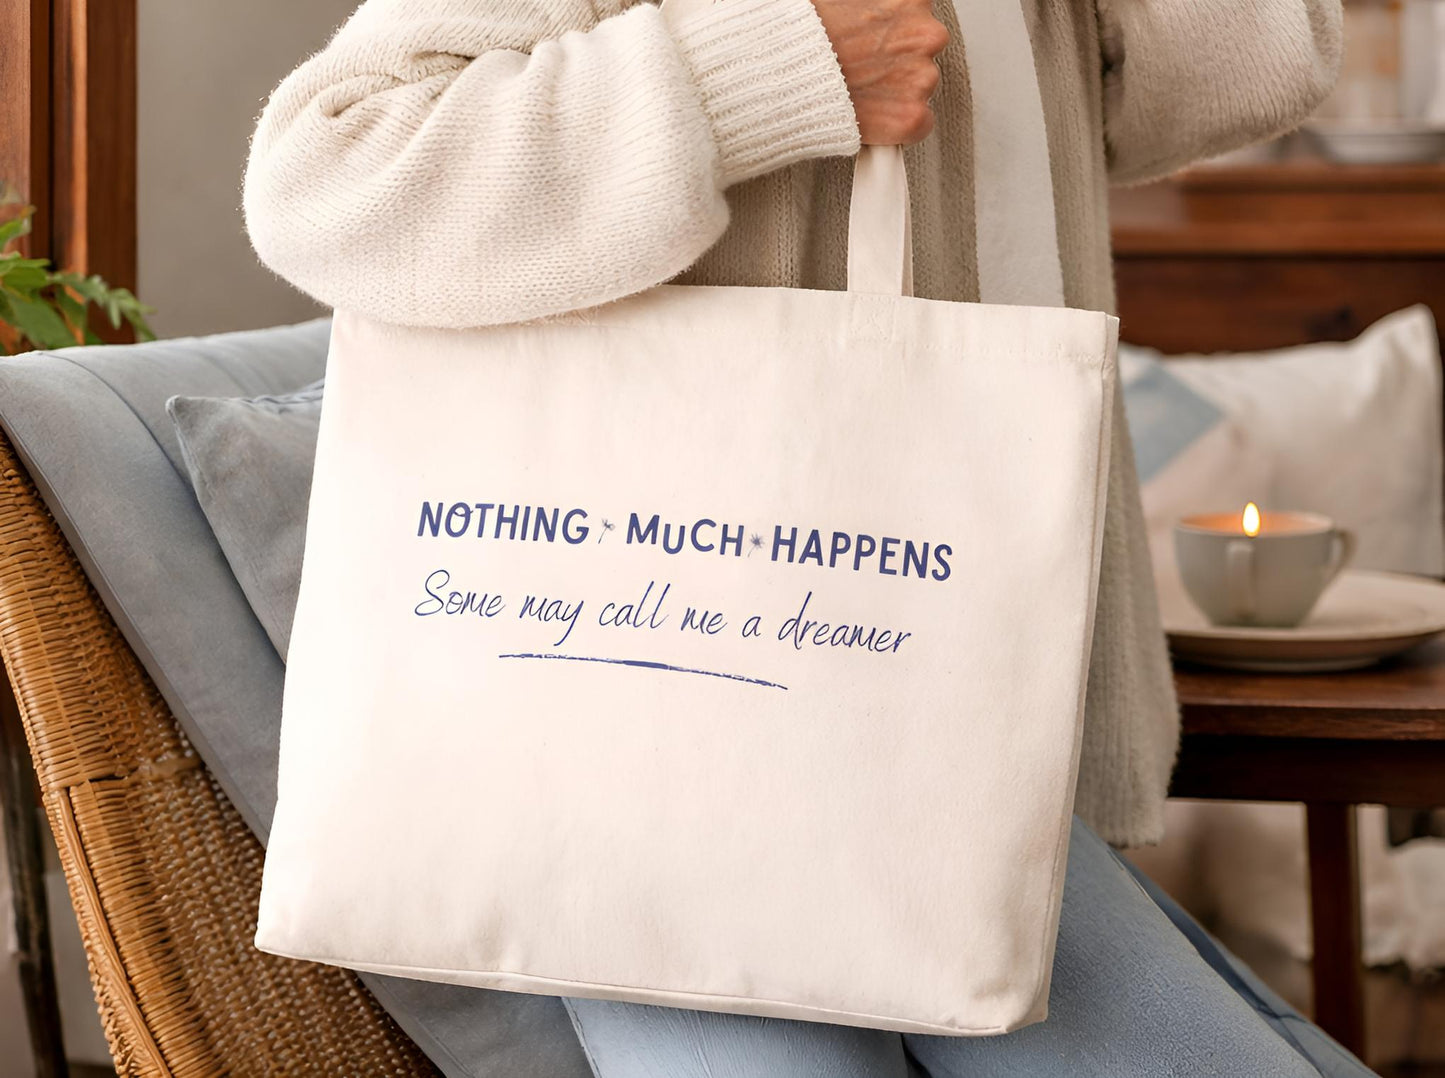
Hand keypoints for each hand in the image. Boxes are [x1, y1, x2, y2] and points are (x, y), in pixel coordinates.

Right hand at [811, 0, 948, 144]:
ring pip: (921, 87)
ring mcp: (923, 78)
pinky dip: (898, 125)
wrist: (788, 74)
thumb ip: (872, 6)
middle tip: (865, 67)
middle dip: (898, 60)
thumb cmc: (808, 36)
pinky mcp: (913, 117)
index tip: (878, 41)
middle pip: (923, 51)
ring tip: (861, 89)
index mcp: (911, 1)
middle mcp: (926, 37)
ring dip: (897, 90)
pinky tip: (873, 115)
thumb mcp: (844, 0)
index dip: (895, 32)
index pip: (919, 16)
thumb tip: (869, 14)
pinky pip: (919, 124)